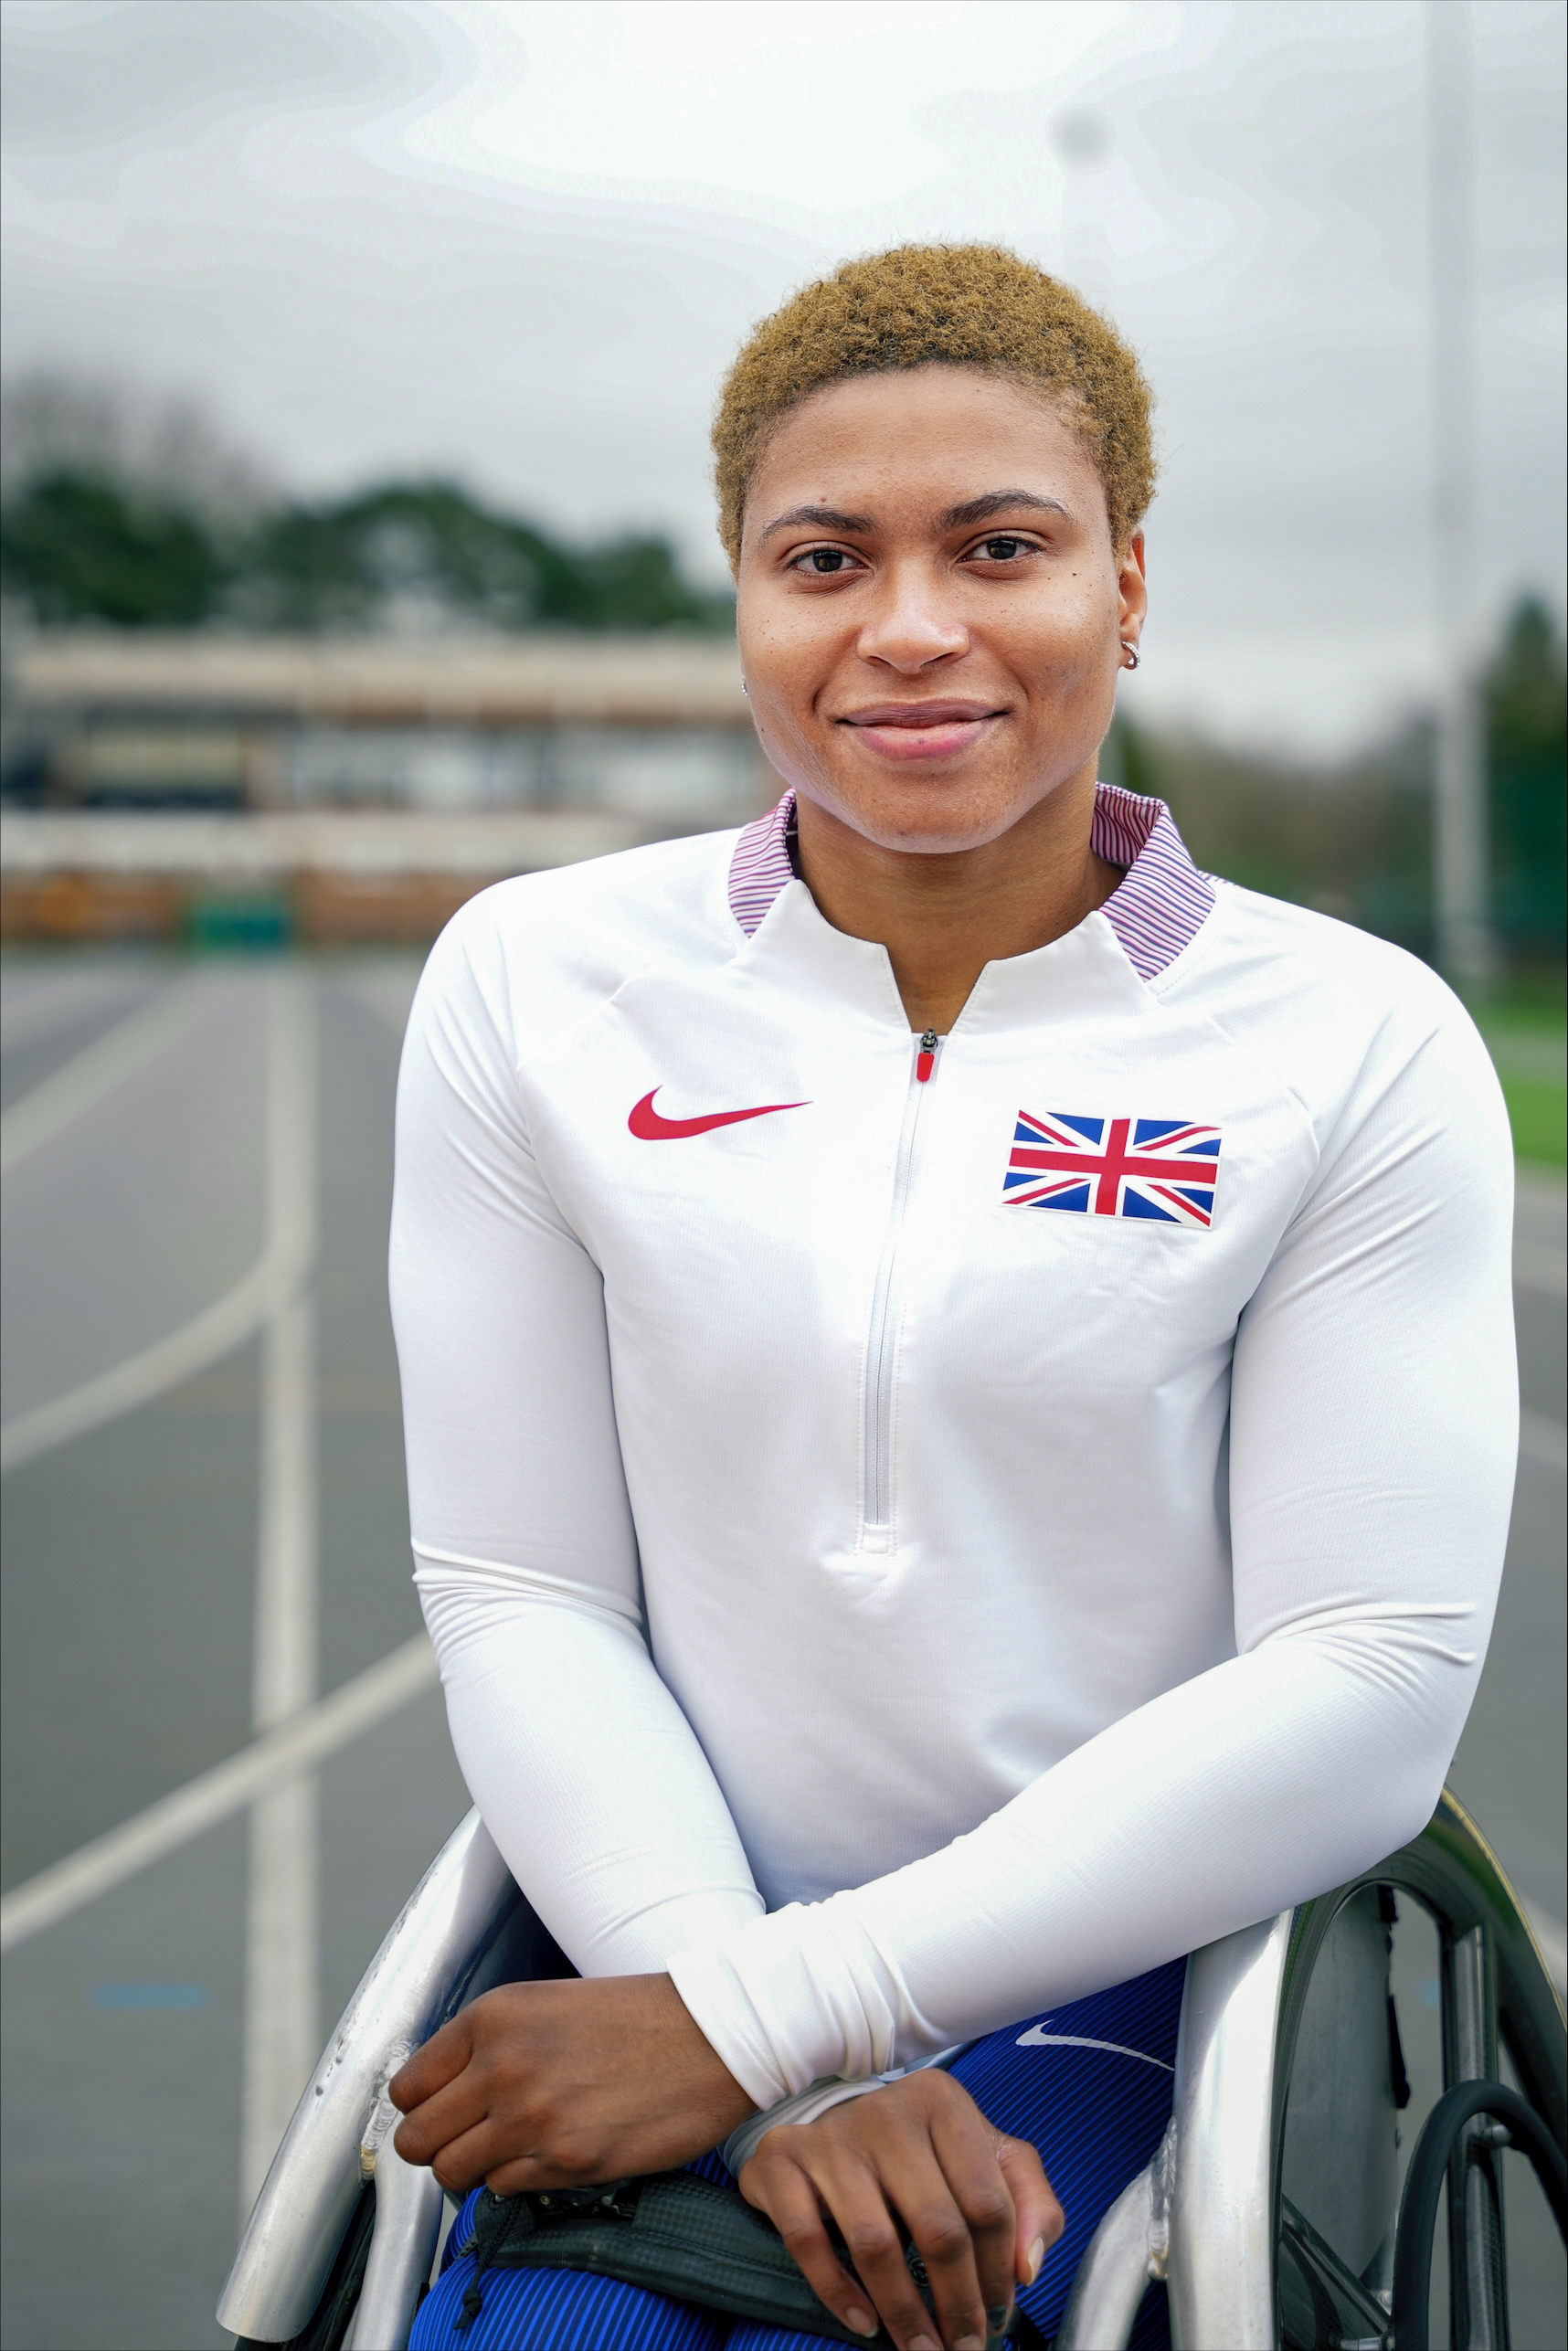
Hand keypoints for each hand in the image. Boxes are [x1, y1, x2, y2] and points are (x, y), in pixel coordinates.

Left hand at [389, 1972, 753, 2194]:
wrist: (710, 2035)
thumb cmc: (635, 2018)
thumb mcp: (546, 2005)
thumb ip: (490, 2044)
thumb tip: (444, 2094)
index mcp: (493, 2017)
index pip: (407, 2088)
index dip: (422, 2107)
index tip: (442, 2112)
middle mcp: (501, 2065)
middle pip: (416, 2139)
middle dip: (438, 2146)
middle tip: (471, 2139)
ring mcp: (531, 2116)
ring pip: (453, 2173)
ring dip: (476, 2169)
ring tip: (511, 2150)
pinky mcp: (565, 2160)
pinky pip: (503, 2190)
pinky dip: (518, 2181)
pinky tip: (550, 2154)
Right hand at [738, 2071, 1062, 2350]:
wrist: (828, 2118)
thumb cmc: (922, 2150)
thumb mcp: (987, 2156)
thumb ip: (1030, 2202)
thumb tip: (1028, 2267)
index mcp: (943, 2103)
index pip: (988, 2202)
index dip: (999, 2273)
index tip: (999, 2317)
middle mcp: (888, 2112)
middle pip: (938, 2227)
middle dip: (957, 2305)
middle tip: (964, 2348)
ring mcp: (832, 2136)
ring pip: (876, 2243)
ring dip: (904, 2312)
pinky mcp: (783, 2161)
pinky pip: (807, 2240)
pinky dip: (837, 2291)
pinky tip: (863, 2321)